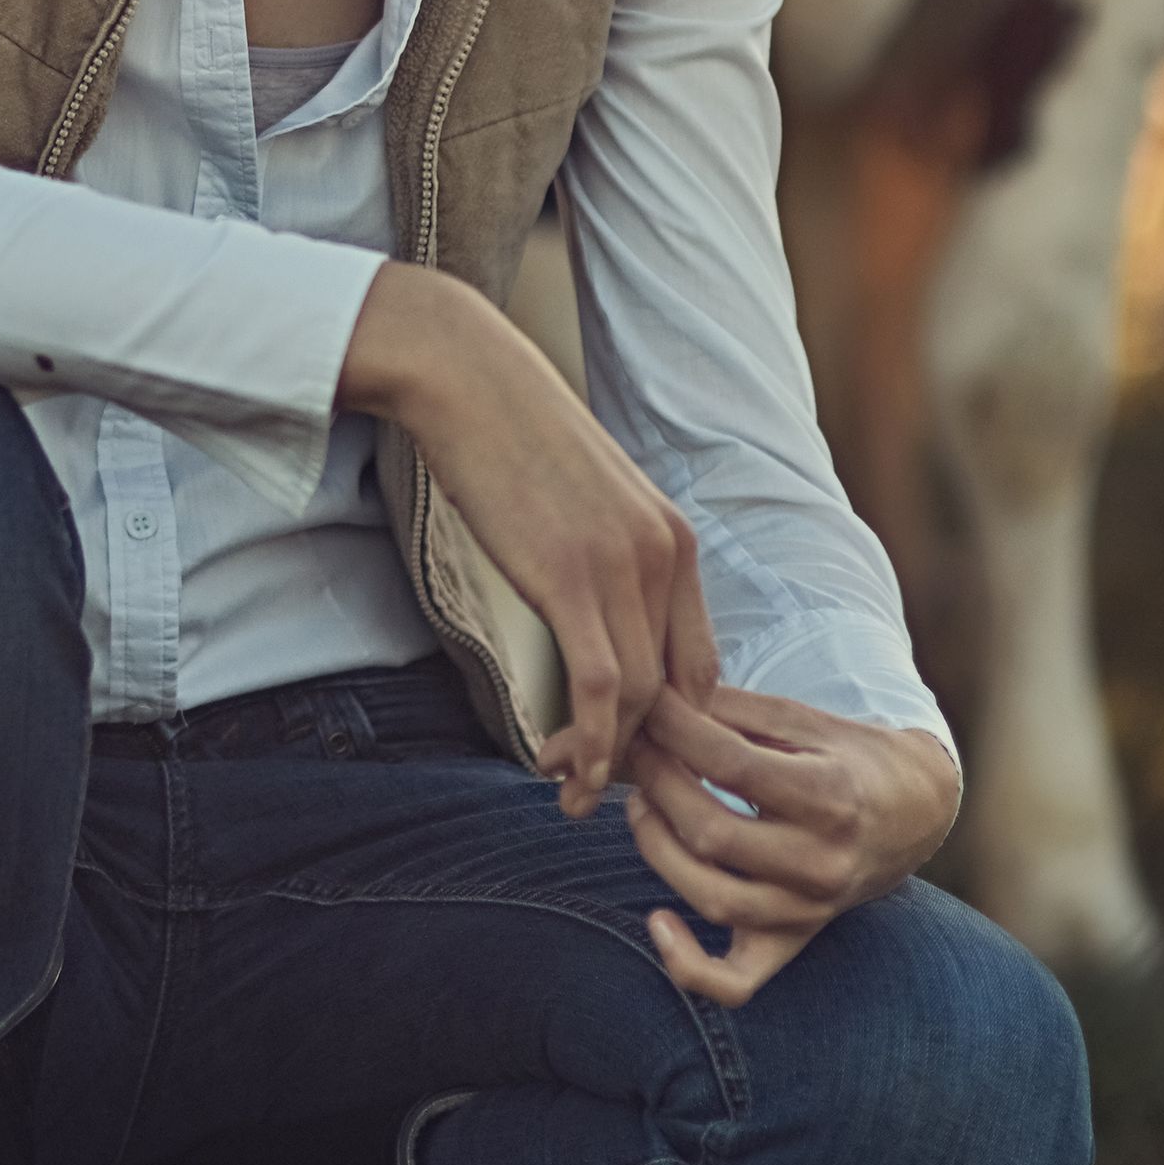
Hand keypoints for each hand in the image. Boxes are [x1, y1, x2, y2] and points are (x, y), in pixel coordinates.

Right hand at [339, 261, 718, 810]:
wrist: (465, 378)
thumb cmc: (508, 436)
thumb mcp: (582, 502)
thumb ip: (604, 559)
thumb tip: (587, 613)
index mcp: (674, 541)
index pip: (698, 663)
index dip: (669, 724)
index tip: (623, 754)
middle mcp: (665, 556)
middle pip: (678, 690)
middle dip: (641, 752)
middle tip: (592, 784)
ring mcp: (623, 567)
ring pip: (643, 699)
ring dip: (607, 758)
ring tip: (567, 786)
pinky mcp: (571, 578)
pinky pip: (602, 687)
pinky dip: (589, 742)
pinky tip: (561, 766)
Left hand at [619, 683, 960, 1009]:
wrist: (912, 811)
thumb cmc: (845, 757)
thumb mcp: (802, 720)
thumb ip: (731, 709)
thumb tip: (656, 696)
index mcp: (832, 797)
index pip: (732, 766)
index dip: (676, 732)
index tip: (650, 710)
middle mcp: (824, 862)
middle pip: (712, 834)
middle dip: (658, 784)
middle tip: (639, 752)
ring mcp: (808, 911)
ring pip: (713, 899)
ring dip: (657, 849)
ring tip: (641, 805)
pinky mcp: (791, 942)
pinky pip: (735, 982)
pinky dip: (688, 965)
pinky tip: (656, 921)